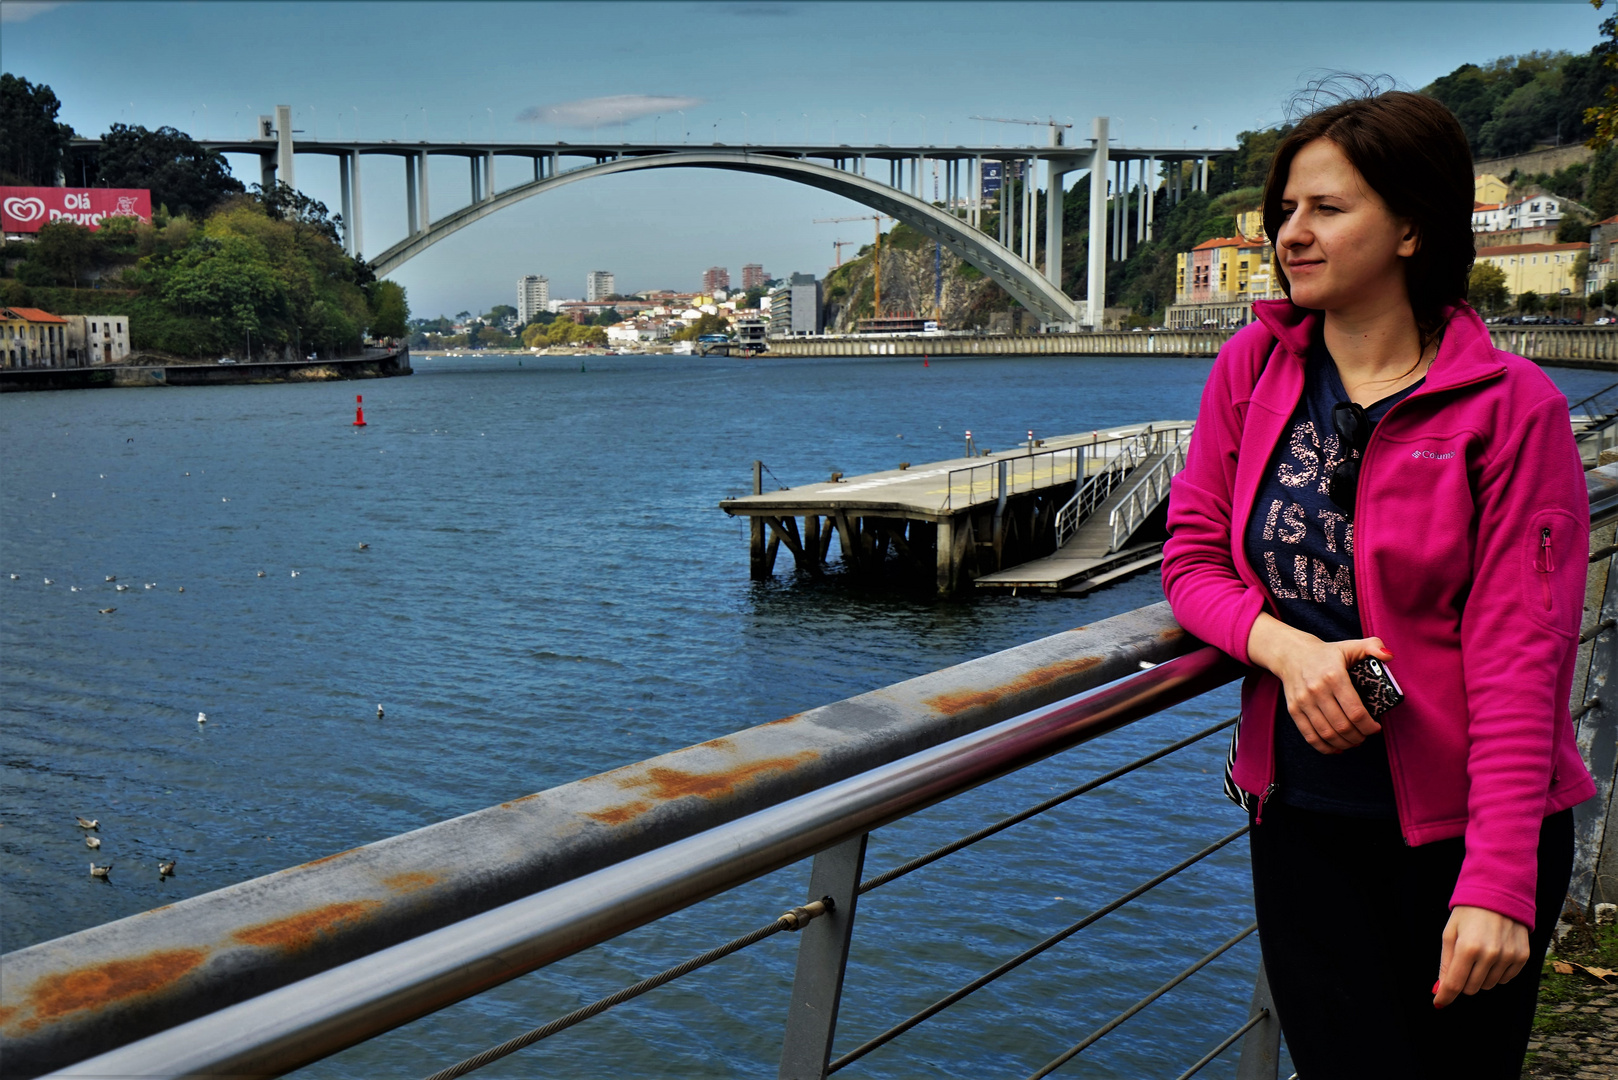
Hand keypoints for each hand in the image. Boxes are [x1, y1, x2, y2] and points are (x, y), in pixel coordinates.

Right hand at [1246, 613, 1390, 753]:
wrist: (1291, 653)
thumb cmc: (1326, 653)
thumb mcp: (1351, 646)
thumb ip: (1373, 646)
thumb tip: (1389, 656)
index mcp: (1334, 676)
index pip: (1355, 711)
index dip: (1369, 726)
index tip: (1376, 727)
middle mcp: (1317, 690)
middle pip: (1342, 726)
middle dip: (1359, 737)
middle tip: (1366, 735)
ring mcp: (1303, 701)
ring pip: (1327, 734)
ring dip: (1345, 743)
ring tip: (1354, 741)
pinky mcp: (1294, 710)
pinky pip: (1310, 736)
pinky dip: (1325, 747)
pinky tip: (1337, 747)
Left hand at [1434, 906, 1530, 1007]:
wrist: (1499, 894)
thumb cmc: (1468, 913)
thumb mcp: (1450, 933)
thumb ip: (1446, 963)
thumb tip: (1440, 988)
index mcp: (1468, 947)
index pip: (1455, 983)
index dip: (1445, 995)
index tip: (1438, 1002)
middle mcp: (1491, 955)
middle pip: (1472, 988)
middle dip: (1462, 982)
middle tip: (1461, 964)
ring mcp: (1509, 957)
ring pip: (1488, 985)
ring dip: (1479, 976)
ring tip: (1478, 953)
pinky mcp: (1522, 957)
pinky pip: (1505, 979)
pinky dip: (1495, 973)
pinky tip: (1493, 955)